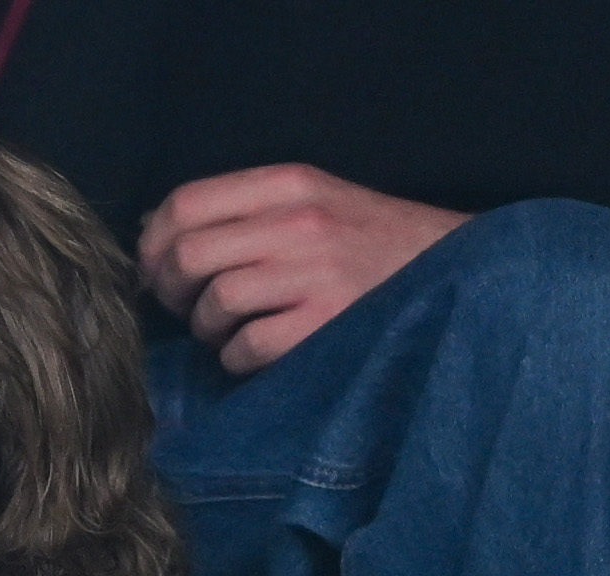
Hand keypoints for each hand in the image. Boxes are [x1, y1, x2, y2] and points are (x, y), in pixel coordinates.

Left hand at [138, 165, 467, 373]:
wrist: (456, 273)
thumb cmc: (370, 243)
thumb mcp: (311, 202)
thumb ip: (241, 211)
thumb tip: (153, 231)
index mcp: (290, 184)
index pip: (185, 203)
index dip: (153, 243)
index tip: (156, 270)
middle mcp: (300, 223)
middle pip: (188, 256)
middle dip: (173, 292)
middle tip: (190, 308)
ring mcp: (315, 274)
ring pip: (214, 303)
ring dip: (209, 328)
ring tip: (233, 329)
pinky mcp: (324, 324)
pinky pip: (245, 347)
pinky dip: (238, 358)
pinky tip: (259, 351)